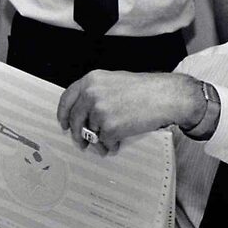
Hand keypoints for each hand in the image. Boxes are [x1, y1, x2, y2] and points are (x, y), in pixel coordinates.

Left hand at [57, 70, 202, 152]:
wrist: (165, 96)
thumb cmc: (144, 89)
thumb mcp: (113, 81)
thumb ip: (95, 92)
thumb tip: (83, 111)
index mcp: (91, 80)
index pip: (67, 98)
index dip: (63, 113)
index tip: (64, 124)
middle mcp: (91, 94)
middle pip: (74, 119)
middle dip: (77, 134)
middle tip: (81, 143)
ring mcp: (99, 111)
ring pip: (89, 133)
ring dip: (97, 141)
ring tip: (107, 142)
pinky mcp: (110, 127)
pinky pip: (104, 143)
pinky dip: (110, 146)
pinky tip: (118, 143)